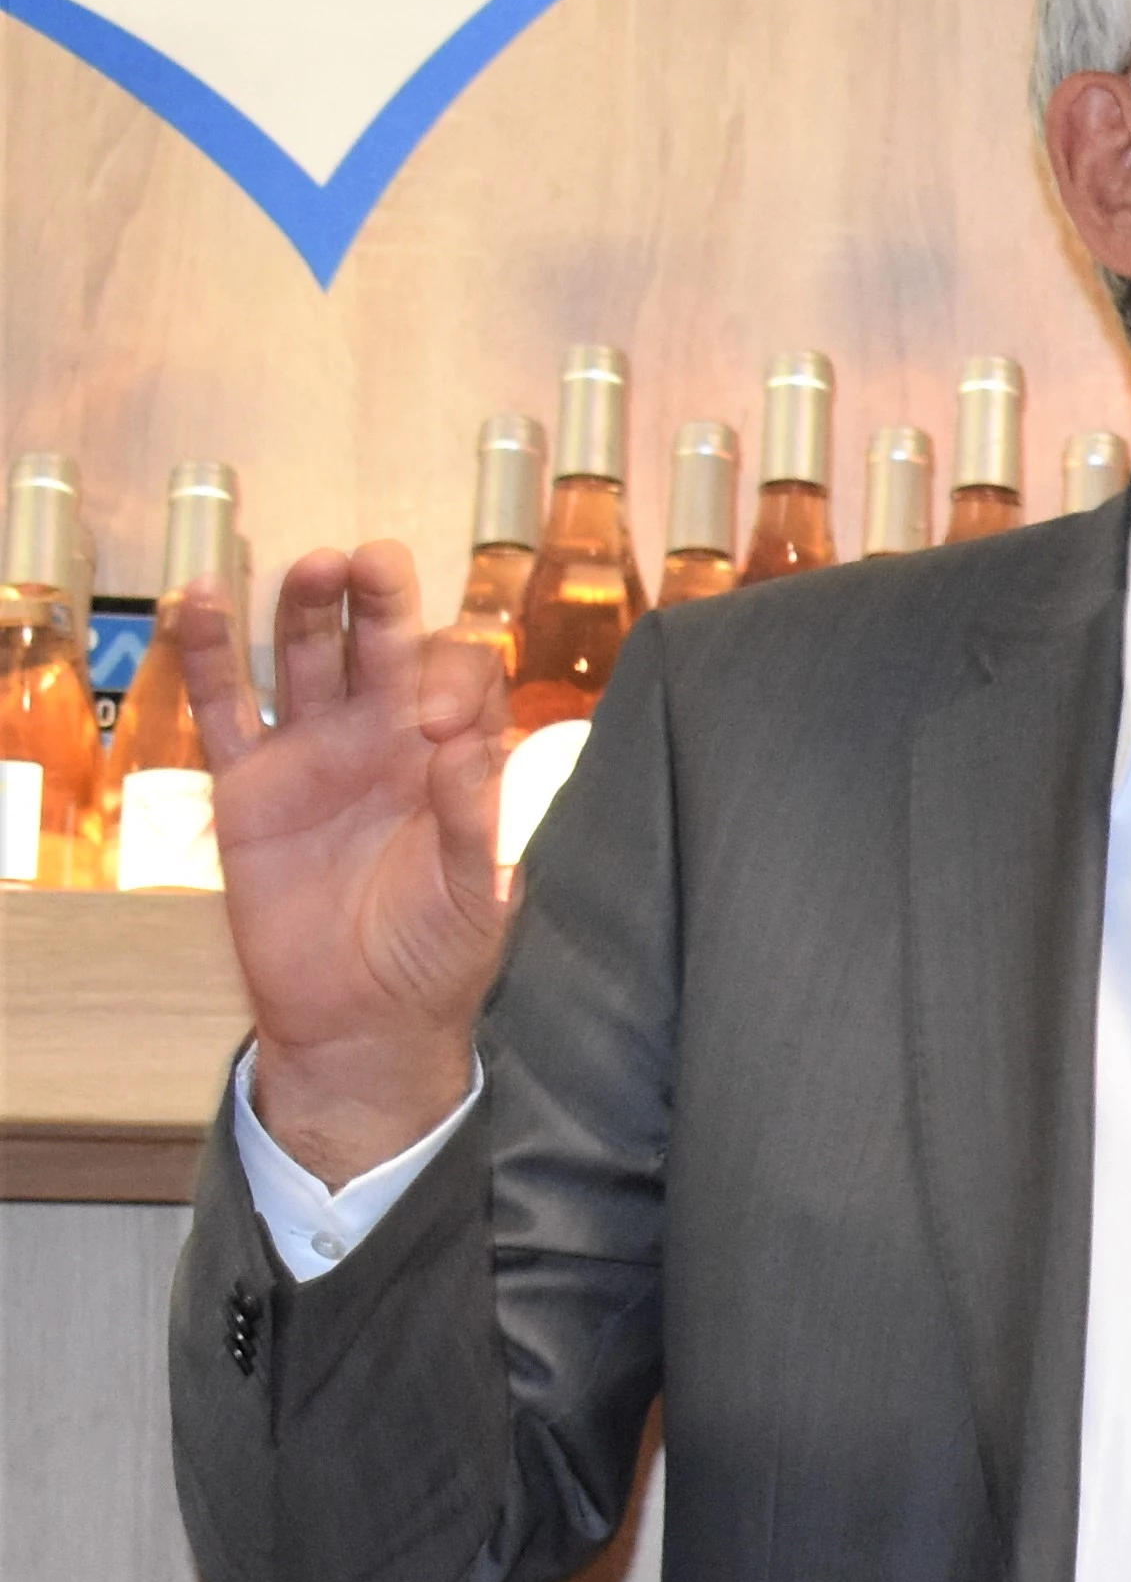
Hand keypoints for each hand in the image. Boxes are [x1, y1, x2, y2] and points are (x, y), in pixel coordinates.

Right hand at [194, 546, 514, 1184]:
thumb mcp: (474, 898)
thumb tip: (469, 744)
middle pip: (385, 646)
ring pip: (307, 658)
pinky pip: (227, 707)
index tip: (438, 720)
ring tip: (312, 566)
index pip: (461, 678)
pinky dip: (212, 655)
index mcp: (452, 758)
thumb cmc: (434, 957)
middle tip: (376, 562)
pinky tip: (205, 601)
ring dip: (307, 608)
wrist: (359, 1019)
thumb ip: (473, 821)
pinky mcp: (249, 782)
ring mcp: (315, 753)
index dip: (454, 675)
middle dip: (383, 601)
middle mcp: (384, 740)